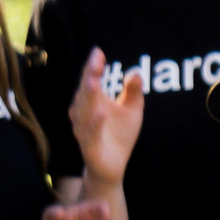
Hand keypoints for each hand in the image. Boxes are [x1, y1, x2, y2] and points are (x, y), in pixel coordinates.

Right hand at [70, 50, 145, 184]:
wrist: (112, 167)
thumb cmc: (119, 135)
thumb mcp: (132, 110)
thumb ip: (133, 91)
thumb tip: (136, 72)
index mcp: (92, 102)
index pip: (90, 81)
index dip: (93, 66)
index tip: (98, 52)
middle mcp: (83, 115)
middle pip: (85, 93)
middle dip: (89, 77)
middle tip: (95, 62)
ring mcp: (84, 131)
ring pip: (84, 112)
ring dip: (89, 97)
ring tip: (95, 82)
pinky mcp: (90, 148)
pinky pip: (90, 135)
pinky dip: (95, 124)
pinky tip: (101, 112)